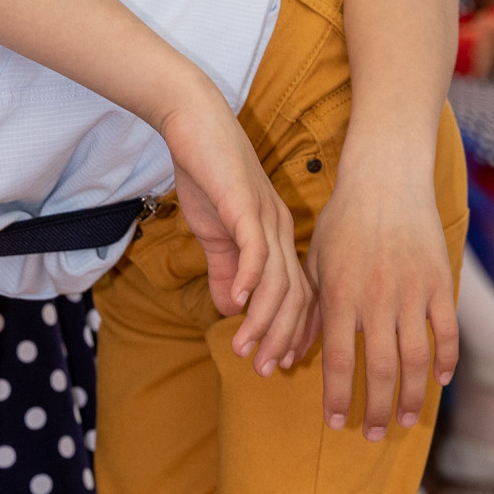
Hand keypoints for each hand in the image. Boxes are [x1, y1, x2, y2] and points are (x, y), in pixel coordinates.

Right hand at [156, 83, 316, 373]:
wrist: (194, 122)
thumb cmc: (207, 174)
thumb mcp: (215, 232)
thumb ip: (224, 269)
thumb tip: (229, 309)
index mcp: (279, 238)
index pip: (299, 295)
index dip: (292, 333)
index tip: (277, 364)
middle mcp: (282, 231)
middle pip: (296, 296)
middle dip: (282, 338)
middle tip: (263, 370)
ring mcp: (266, 218)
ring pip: (278, 281)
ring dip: (262, 320)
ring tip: (244, 349)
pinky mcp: (245, 204)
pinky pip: (255, 249)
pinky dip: (248, 280)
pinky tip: (235, 305)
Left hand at [308, 136, 456, 441]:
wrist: (386, 179)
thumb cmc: (343, 222)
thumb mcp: (315, 263)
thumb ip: (309, 310)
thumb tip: (293, 353)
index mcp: (341, 298)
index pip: (338, 362)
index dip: (338, 398)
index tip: (336, 423)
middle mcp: (377, 301)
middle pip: (380, 371)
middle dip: (376, 409)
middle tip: (374, 434)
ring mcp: (412, 293)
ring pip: (416, 360)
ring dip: (412, 396)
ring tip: (407, 419)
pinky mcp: (438, 283)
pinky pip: (446, 332)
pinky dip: (446, 360)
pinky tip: (440, 380)